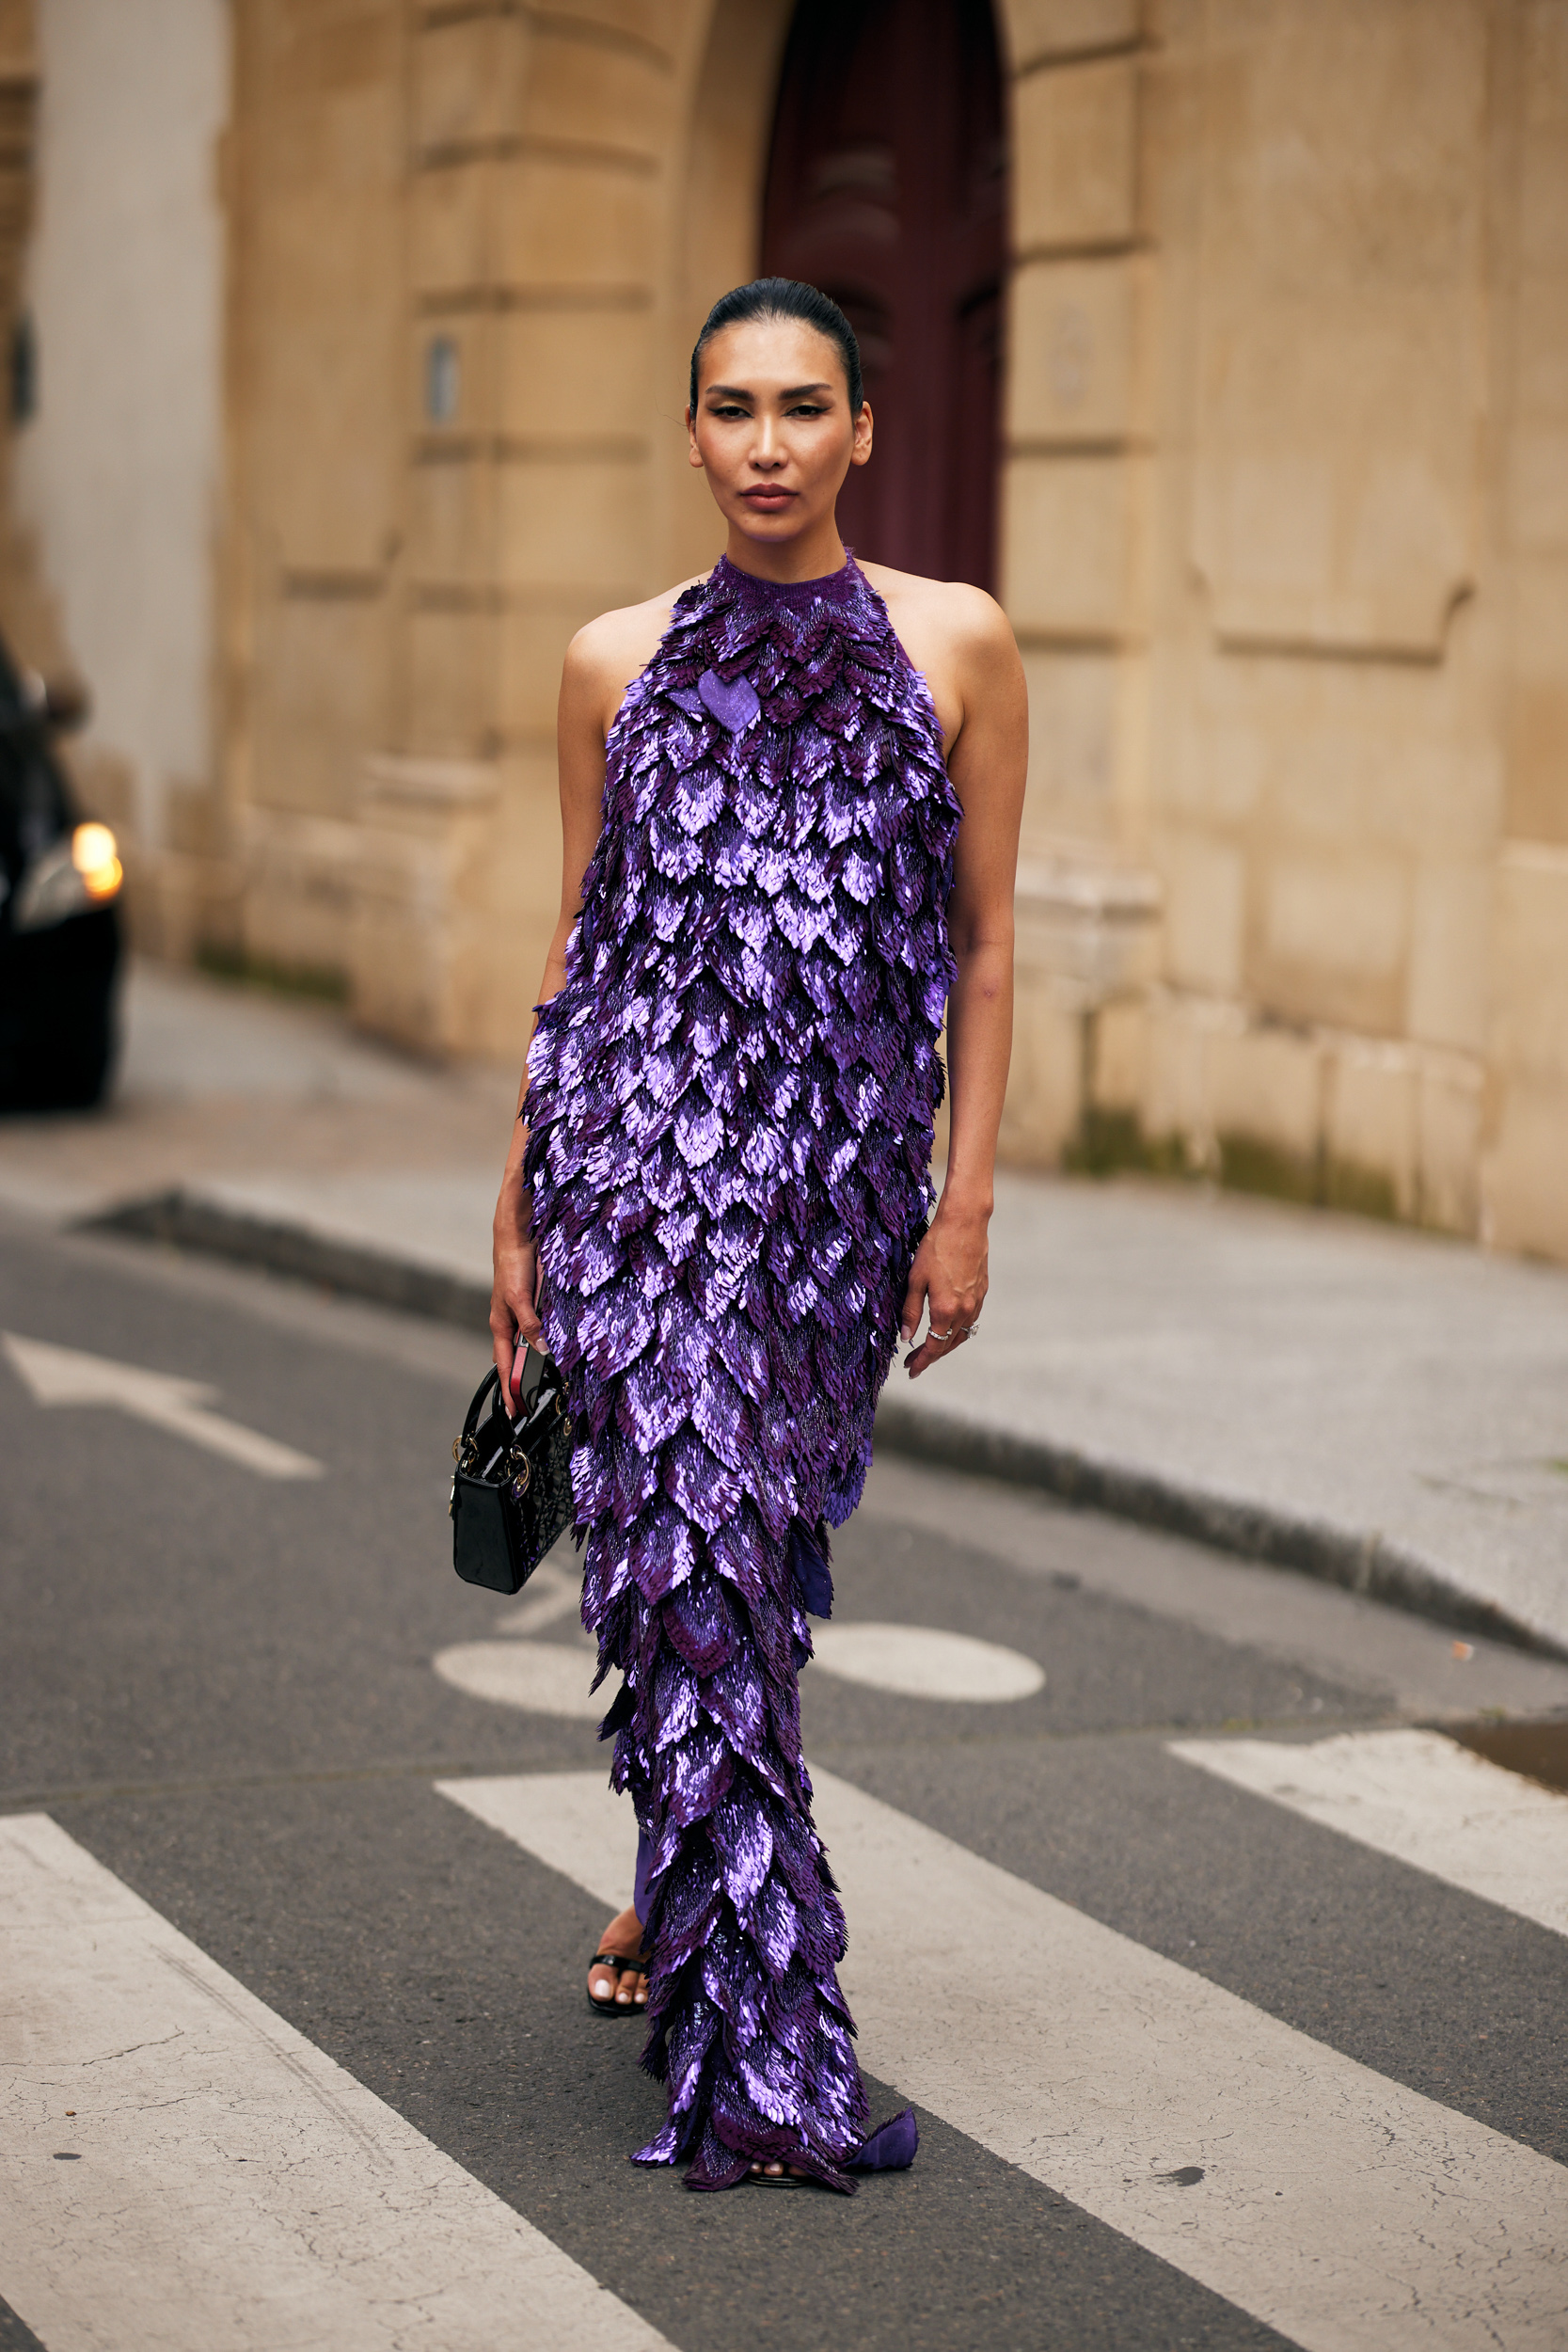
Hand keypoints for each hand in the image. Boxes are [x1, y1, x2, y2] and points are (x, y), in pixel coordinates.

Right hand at [491, 1229, 544, 1415]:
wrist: (517, 1238)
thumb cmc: (513, 1265)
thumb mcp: (520, 1297)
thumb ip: (530, 1324)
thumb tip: (541, 1349)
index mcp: (501, 1325)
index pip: (504, 1366)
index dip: (509, 1388)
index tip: (513, 1411)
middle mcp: (509, 1323)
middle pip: (511, 1361)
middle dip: (515, 1383)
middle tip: (522, 1406)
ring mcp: (519, 1315)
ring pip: (522, 1348)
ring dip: (527, 1366)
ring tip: (531, 1387)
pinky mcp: (530, 1305)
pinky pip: (534, 1332)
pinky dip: (538, 1346)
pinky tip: (545, 1351)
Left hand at [899, 1200, 987, 1378]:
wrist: (965, 1224)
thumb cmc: (936, 1247)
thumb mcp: (915, 1279)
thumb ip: (910, 1311)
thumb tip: (905, 1337)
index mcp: (945, 1309)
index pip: (933, 1346)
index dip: (921, 1361)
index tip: (911, 1370)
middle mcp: (964, 1310)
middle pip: (948, 1344)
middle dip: (931, 1356)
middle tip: (914, 1362)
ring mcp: (976, 1301)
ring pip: (962, 1335)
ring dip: (946, 1345)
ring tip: (930, 1349)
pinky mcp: (982, 1291)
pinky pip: (970, 1320)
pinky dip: (958, 1331)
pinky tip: (948, 1327)